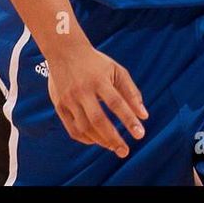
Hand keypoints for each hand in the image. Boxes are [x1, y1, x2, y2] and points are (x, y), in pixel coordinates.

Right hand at [45, 40, 148, 157]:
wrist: (65, 51)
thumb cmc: (96, 63)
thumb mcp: (117, 71)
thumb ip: (131, 93)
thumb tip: (144, 116)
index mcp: (99, 80)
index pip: (117, 104)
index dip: (129, 120)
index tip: (140, 134)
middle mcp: (83, 91)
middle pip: (98, 120)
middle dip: (113, 138)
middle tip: (125, 151)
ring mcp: (69, 99)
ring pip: (84, 127)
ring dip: (100, 140)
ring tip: (113, 146)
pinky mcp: (59, 106)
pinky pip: (72, 129)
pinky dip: (86, 139)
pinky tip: (97, 141)